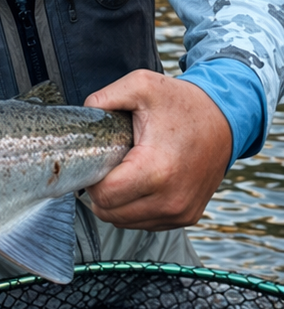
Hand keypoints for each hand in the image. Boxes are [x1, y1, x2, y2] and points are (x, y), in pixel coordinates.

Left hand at [84, 69, 231, 230]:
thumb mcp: (141, 86)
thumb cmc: (182, 103)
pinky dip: (134, 208)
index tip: (97, 160)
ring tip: (124, 173)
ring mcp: (180, 212)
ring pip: (124, 221)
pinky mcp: (187, 216)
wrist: (226, 119)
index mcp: (156, 170)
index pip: (104, 195)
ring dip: (116, 202)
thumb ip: (104, 96)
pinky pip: (144, 222)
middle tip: (108, 165)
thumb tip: (83, 114)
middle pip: (110, 213)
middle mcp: (170, 198)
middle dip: (100, 191)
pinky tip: (140, 183)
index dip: (91, 178)